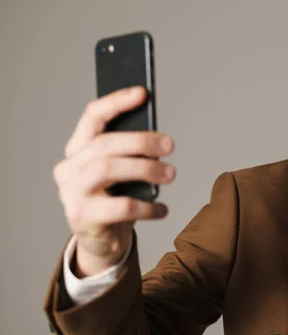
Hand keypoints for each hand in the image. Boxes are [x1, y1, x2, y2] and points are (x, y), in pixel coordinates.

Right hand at [53, 86, 175, 276]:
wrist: (102, 241)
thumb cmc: (115, 198)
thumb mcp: (123, 173)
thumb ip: (132, 154)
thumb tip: (159, 139)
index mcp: (78, 149)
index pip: (92, 116)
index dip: (117, 102)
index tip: (143, 93)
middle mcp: (69, 168)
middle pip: (104, 144)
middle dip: (140, 140)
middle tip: (170, 144)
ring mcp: (71, 193)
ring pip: (108, 169)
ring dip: (145, 168)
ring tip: (171, 174)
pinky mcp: (82, 217)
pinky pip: (121, 207)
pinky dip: (148, 207)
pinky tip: (162, 209)